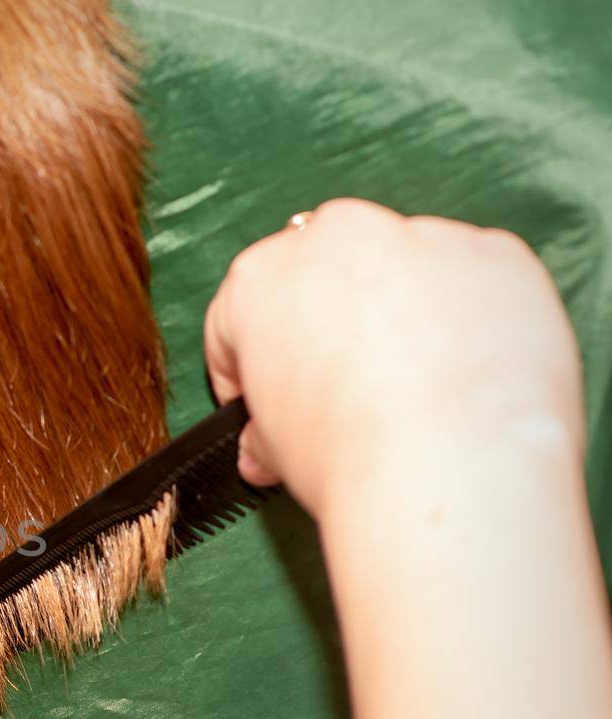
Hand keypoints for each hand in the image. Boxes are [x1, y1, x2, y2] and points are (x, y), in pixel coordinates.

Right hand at [203, 198, 583, 520]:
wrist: (453, 469)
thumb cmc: (348, 456)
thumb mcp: (278, 451)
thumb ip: (265, 434)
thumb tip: (264, 449)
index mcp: (261, 279)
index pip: (238, 317)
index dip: (247, 369)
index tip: (263, 401)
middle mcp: (338, 238)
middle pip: (323, 274)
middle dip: (327, 324)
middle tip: (344, 389)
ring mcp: (421, 237)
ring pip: (403, 269)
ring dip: (403, 313)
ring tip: (418, 386)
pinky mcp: (494, 255)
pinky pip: (471, 280)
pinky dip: (467, 319)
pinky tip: (468, 373)